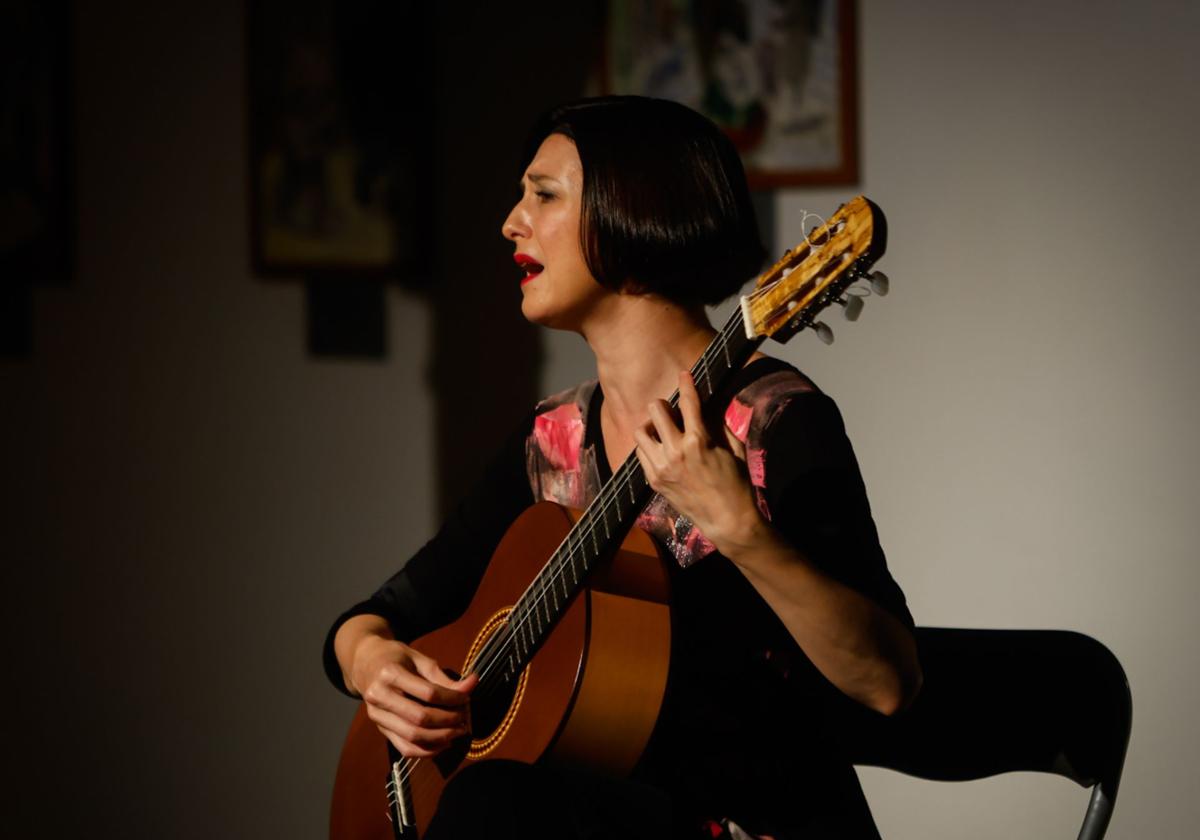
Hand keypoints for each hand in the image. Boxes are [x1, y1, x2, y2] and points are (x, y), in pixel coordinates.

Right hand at [350, 633, 477, 757]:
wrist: (365, 663)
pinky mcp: (380, 728)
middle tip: (465, 718)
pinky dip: (426, 750)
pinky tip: (443, 743)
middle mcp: (379, 696)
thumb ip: (443, 676)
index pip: (428, 693)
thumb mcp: (418, 659)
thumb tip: (472, 684)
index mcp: (390, 674)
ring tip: (458, 732)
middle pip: (420, 718)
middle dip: (448, 721)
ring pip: (412, 736)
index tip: (466, 697)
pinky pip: (404, 747)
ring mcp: (377, 716)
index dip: (452, 698)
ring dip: (440, 738)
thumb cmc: (396, 658)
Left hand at [632, 371, 764, 556]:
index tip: (685, 374)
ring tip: (664, 433)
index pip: (688, 403)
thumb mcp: (734, 449)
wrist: (727, 520)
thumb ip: (718, 425)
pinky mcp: (654, 481)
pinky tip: (662, 451)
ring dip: (652, 427)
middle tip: (672, 413)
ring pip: (641, 431)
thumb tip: (707, 406)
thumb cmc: (737, 484)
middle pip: (655, 410)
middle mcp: (675, 452)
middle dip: (664, 406)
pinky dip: (649, 447)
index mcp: (699, 441)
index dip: (687, 384)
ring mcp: (661, 467)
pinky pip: (640, 454)